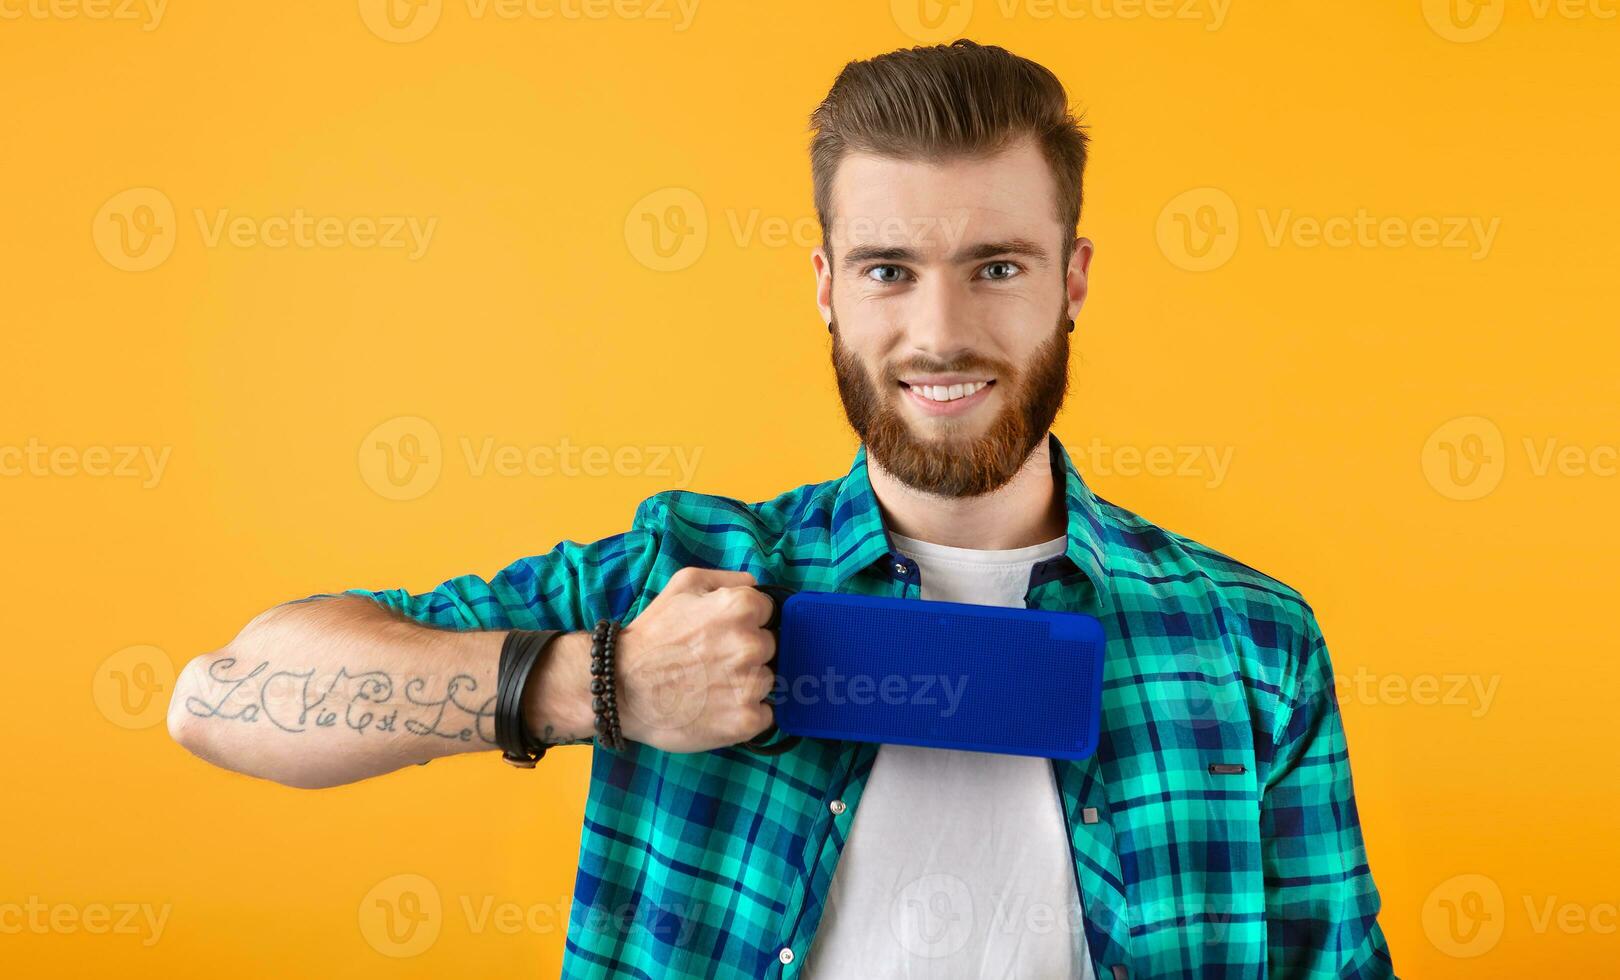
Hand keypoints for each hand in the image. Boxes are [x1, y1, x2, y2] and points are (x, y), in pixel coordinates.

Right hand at [614, 567, 775, 752]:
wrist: (622, 688)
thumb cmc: (651, 635)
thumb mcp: (683, 585)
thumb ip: (727, 579)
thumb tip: (756, 585)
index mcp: (740, 607)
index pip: (768, 612)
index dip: (746, 621)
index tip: (723, 633)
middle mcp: (751, 644)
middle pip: (770, 647)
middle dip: (746, 652)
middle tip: (713, 661)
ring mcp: (750, 685)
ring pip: (766, 680)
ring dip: (747, 683)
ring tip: (711, 686)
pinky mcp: (746, 721)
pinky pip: (766, 714)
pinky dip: (747, 713)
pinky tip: (719, 708)